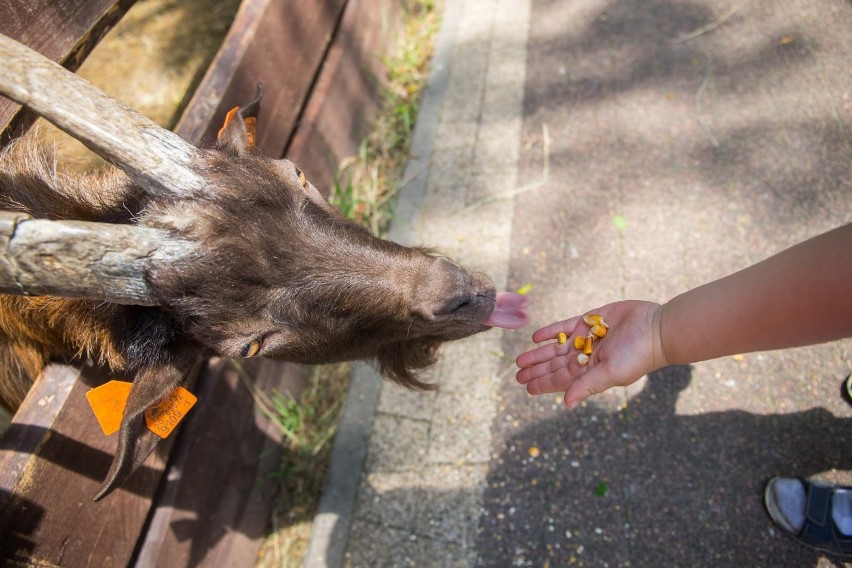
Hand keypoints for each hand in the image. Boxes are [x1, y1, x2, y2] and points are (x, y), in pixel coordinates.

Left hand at [515, 300, 666, 408]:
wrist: (656, 327)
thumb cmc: (637, 355)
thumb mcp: (610, 373)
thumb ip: (586, 386)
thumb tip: (566, 404)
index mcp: (590, 372)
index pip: (561, 380)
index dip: (543, 383)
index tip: (526, 387)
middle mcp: (586, 356)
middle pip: (555, 364)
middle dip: (536, 369)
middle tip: (517, 374)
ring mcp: (587, 337)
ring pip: (556, 347)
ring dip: (539, 353)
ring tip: (520, 359)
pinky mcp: (591, 319)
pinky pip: (566, 327)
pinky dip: (551, 332)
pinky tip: (536, 337)